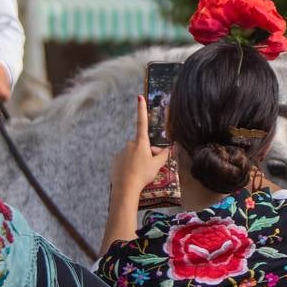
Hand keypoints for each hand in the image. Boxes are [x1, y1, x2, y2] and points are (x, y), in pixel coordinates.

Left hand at [101, 96, 169, 249]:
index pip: (142, 122)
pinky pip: (125, 160)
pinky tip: (132, 174)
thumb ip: (164, 155)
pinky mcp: (115, 160)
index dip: (141, 109)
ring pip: (133, 153)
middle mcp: (130, 144)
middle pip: (141, 144)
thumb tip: (170, 148)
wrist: (125, 188)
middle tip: (152, 165)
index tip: (139, 97)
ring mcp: (121, 152)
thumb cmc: (143, 175)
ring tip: (141, 173)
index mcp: (141, 142)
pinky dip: (129, 165)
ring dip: (138, 159)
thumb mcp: (157, 165)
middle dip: (147, 151)